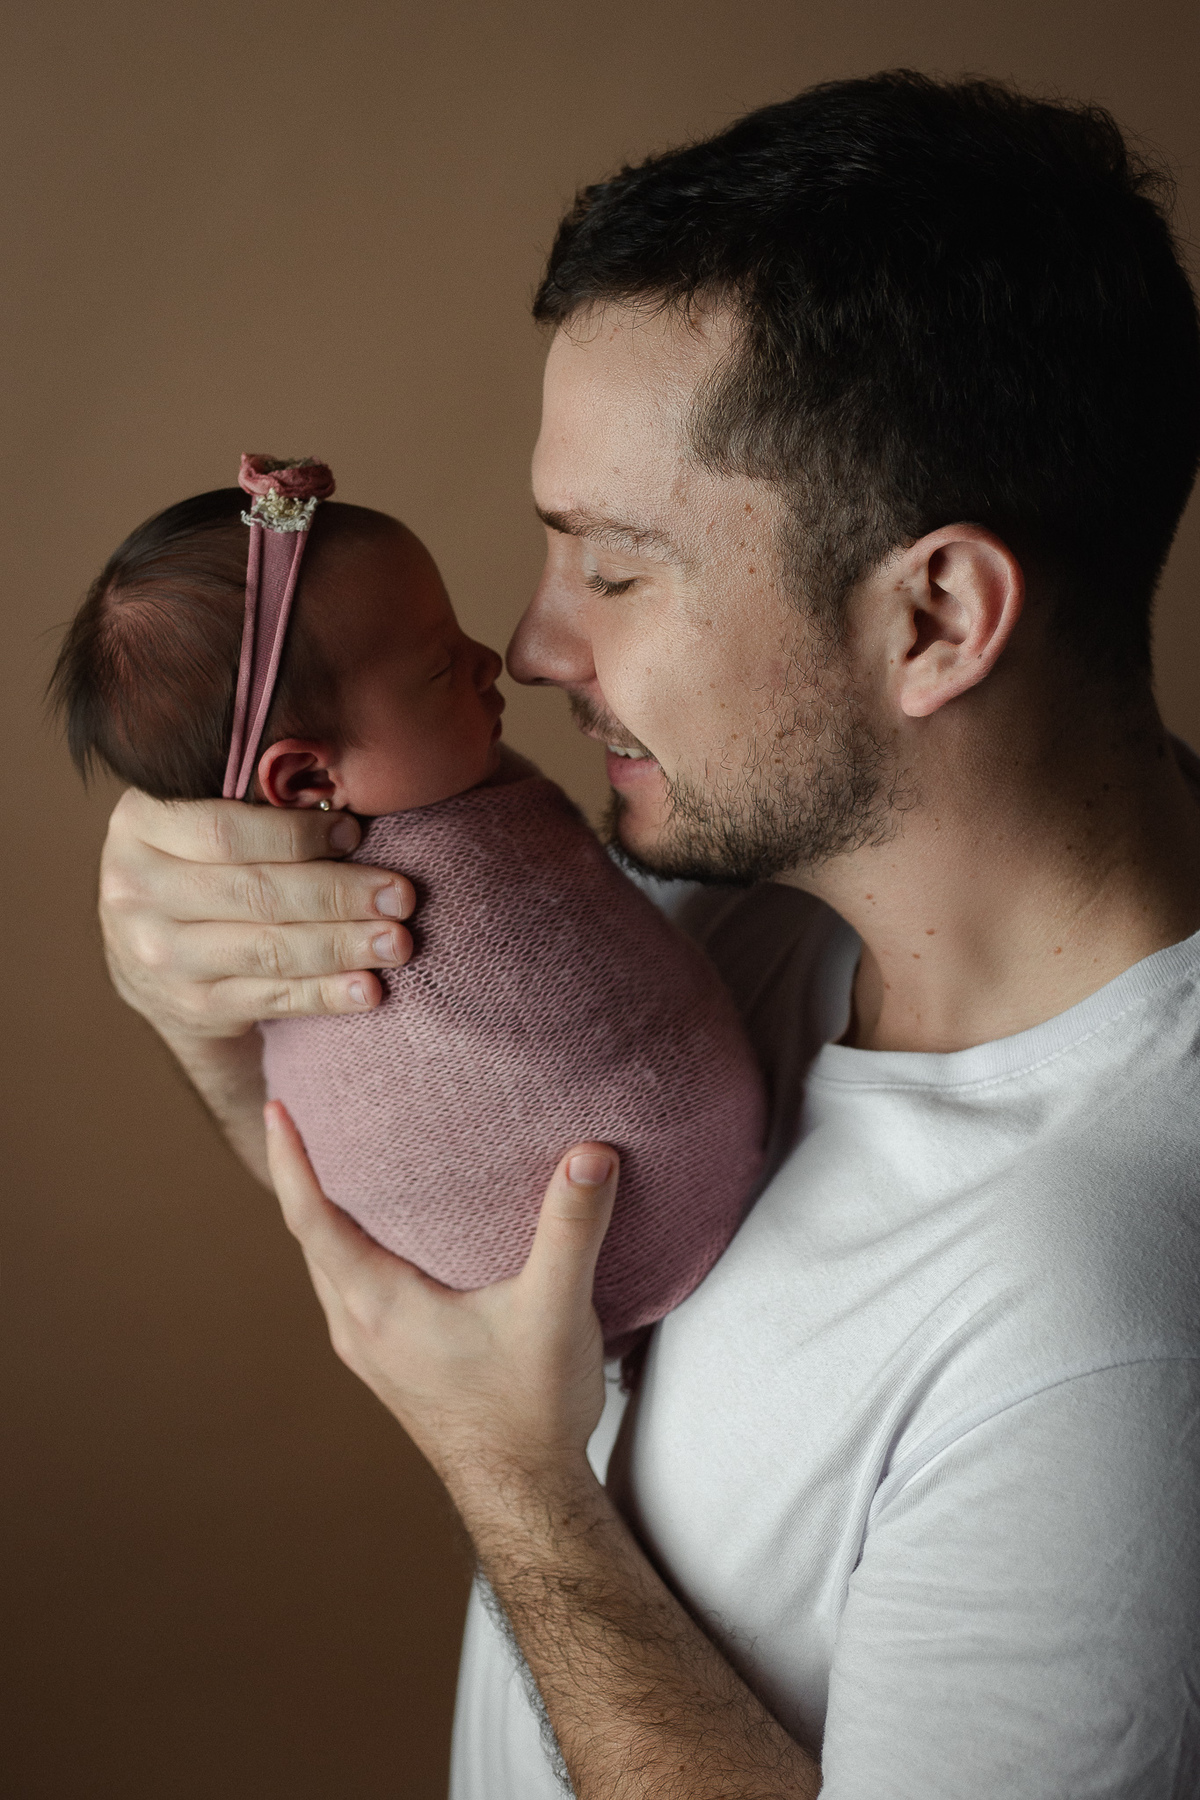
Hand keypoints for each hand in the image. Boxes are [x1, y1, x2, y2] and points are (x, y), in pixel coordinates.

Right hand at [99, 789, 416, 1041]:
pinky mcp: (191, 1006)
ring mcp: (160, 955)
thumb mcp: (200, 819)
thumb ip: (255, 801)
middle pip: (255, 893)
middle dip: (338, 893)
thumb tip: (348, 794)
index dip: (296, 834)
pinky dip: (326, 995)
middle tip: (401, 895)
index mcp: (141, 826)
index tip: (356, 832)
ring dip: (343, 946)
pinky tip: (370, 990)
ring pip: (268, 950)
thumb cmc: (200, 866)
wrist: (150, 958)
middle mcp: (137, 892)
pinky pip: (271, 998)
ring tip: (398, 943)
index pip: (224, 831)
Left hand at [265, 1101, 617, 1494]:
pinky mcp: (386, 1362)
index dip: (290, 1160)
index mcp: (380, 1306)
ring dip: (320, 1212)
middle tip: (298, 1113)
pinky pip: (346, 1286)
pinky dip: (346, 1244)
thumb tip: (592, 1153)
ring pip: (325, 1265)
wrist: (524, 1496)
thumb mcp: (557, 1311)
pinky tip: (380, 1232)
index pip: (312, 1219)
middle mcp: (358, 1326)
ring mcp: (367, 1349)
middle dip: (297, 1174)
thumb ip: (571, 1228)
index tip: (275, 1108)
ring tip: (332, 1161)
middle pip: (307, 1236)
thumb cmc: (533, 1408)